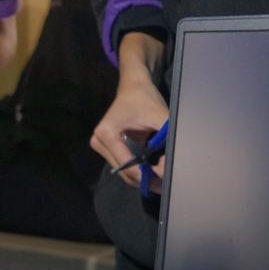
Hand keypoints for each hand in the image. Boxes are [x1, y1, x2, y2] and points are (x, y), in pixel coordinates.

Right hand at [91, 76, 168, 190]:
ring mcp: (101, 146)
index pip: (127, 165)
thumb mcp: (159, 117)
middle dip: (146, 179)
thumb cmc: (145, 99)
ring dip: (143, 176)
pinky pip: (125, 165)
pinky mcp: (107, 148)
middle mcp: (99, 142)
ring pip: (124, 172)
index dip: (148, 176)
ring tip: (163, 175)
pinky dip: (140, 169)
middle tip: (168, 182)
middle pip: (124, 172)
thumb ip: (166, 142)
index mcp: (106, 134)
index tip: (168, 180)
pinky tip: (154, 168)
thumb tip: (169, 167)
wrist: (134, 87)